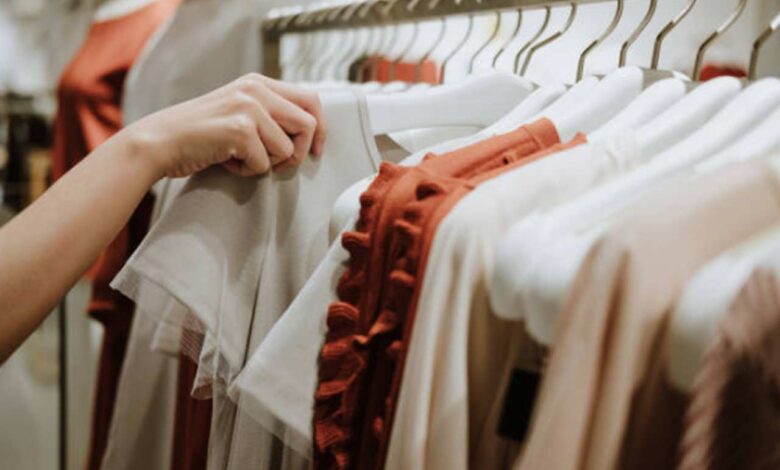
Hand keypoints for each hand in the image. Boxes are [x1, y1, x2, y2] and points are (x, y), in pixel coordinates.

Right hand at [124, 73, 325, 178]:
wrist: (159, 142)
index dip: (320, 129)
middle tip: (277, 164)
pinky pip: (265, 164)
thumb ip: (269, 114)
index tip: (316, 151)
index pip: (311, 100)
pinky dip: (247, 171)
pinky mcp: (240, 130)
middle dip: (300, 152)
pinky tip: (226, 161)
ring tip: (239, 157)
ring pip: (288, 149)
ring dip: (268, 163)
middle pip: (308, 124)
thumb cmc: (199, 135)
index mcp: (259, 83)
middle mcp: (256, 89)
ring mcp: (248, 108)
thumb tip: (310, 133)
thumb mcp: (238, 112)